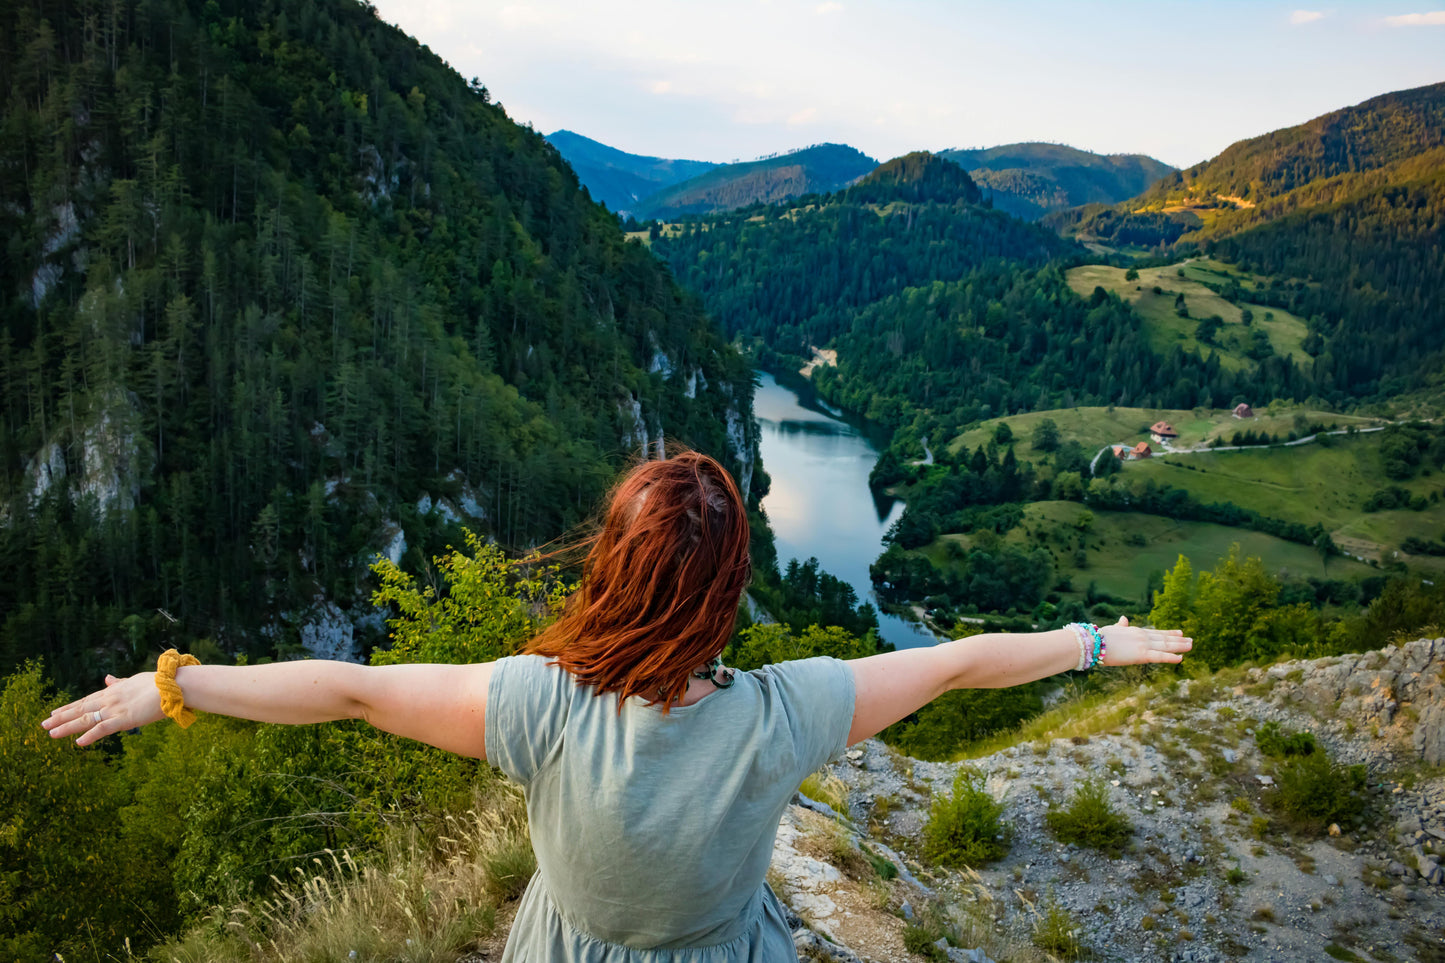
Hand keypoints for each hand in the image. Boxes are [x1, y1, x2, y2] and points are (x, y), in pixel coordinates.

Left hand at [41, 672, 164, 746]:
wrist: (174, 685)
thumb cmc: (159, 682)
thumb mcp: (134, 680)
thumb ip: (119, 682)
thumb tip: (107, 678)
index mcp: (113, 691)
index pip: (86, 700)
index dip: (69, 707)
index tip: (55, 712)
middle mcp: (110, 699)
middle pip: (80, 709)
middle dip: (61, 717)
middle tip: (43, 724)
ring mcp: (115, 708)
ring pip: (85, 719)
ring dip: (66, 726)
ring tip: (50, 733)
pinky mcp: (125, 718)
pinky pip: (103, 728)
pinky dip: (90, 735)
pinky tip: (78, 742)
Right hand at [1099, 616, 1190, 665]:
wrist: (1093, 642)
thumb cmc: (1099, 637)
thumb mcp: (1112, 630)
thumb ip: (1120, 626)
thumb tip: (1123, 618)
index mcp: (1135, 631)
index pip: (1156, 633)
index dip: (1169, 633)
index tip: (1180, 632)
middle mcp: (1142, 636)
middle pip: (1164, 638)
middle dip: (1178, 640)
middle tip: (1191, 640)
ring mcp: (1143, 645)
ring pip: (1165, 646)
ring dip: (1179, 646)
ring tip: (1191, 645)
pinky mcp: (1141, 655)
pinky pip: (1159, 656)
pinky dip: (1170, 657)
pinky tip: (1181, 658)